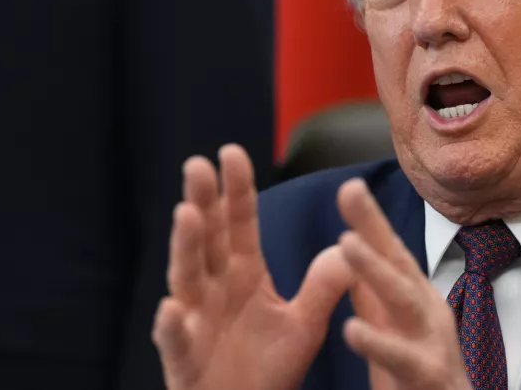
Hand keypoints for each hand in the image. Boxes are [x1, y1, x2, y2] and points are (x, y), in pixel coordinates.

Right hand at [153, 145, 353, 389]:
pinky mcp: (183, 358)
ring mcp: (195, 321)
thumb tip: (350, 245)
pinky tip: (170, 307)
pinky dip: (172, 326)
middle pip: (207, 239)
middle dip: (203, 203)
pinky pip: (176, 340)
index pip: (238, 224)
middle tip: (198, 165)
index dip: (236, 190)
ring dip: (185, 247)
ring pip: (186, 278)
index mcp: (243, 275)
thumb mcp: (305, 325)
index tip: (232, 152)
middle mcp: (214, 289)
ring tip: (186, 214)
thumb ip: (323, 286)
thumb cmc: (268, 369)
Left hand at [336, 179, 472, 389]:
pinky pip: (403, 358)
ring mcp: (431, 343)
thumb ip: (374, 293)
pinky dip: (378, 343)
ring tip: (347, 242)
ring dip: (376, 269)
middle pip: (399, 262)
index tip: (349, 185)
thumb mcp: (393, 326)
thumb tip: (353, 251)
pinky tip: (352, 329)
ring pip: (404, 300)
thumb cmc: (420, 375)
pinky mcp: (429, 377)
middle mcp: (427, 313)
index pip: (391, 252)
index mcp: (415, 299)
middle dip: (374, 226)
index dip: (371, 219)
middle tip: (349, 191)